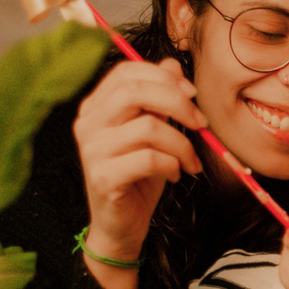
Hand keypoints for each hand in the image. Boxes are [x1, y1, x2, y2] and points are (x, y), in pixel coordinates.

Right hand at [73, 58, 207, 262]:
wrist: (121, 225)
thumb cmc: (139, 176)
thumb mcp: (153, 132)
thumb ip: (159, 99)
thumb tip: (172, 64)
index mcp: (96, 107)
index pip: (127, 72)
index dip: (164, 76)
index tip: (191, 93)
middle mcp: (88, 123)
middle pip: (136, 92)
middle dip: (178, 104)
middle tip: (201, 125)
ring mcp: (92, 150)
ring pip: (148, 127)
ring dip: (182, 144)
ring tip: (190, 161)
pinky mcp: (103, 177)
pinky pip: (149, 159)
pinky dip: (173, 165)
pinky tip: (175, 175)